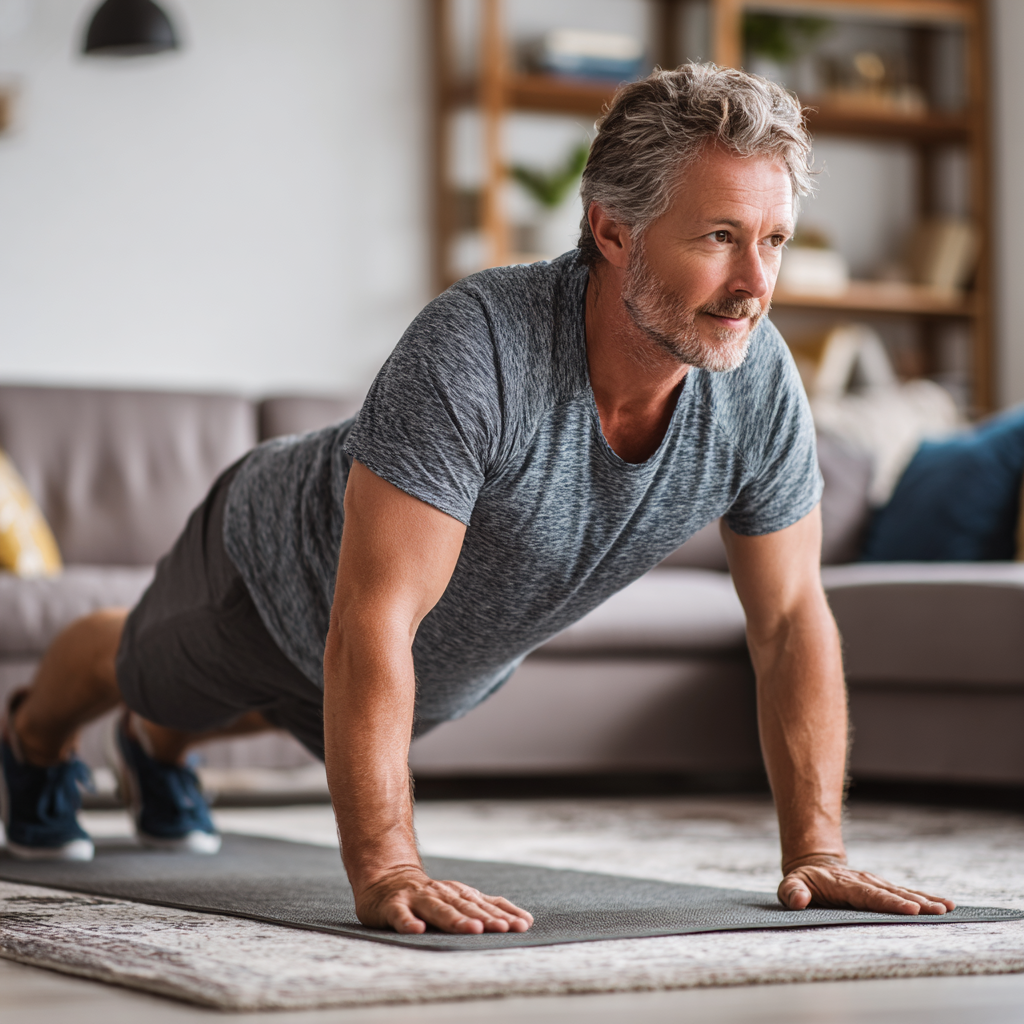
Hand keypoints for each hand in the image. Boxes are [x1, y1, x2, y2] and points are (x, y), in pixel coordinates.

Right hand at [354, 864, 534, 934]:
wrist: (387, 880)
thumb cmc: (429, 896)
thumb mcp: (459, 899)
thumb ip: (488, 908)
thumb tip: (525, 920)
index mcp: (458, 894)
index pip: (483, 905)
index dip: (502, 914)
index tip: (521, 926)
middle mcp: (441, 893)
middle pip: (464, 907)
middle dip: (484, 918)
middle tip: (502, 929)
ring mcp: (417, 899)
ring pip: (437, 909)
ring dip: (454, 919)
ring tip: (471, 929)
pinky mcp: (393, 906)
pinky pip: (400, 915)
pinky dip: (408, 922)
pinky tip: (417, 930)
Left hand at [778, 856, 955, 915]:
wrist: (813, 865)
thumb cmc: (802, 882)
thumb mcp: (790, 885)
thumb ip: (792, 892)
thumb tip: (799, 900)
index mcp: (844, 885)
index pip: (869, 896)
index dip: (889, 902)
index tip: (910, 908)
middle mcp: (864, 882)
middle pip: (892, 893)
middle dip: (915, 902)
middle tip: (938, 911)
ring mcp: (875, 883)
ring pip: (902, 891)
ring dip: (925, 900)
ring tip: (947, 907)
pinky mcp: (882, 887)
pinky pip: (905, 892)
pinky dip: (925, 898)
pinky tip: (945, 904)